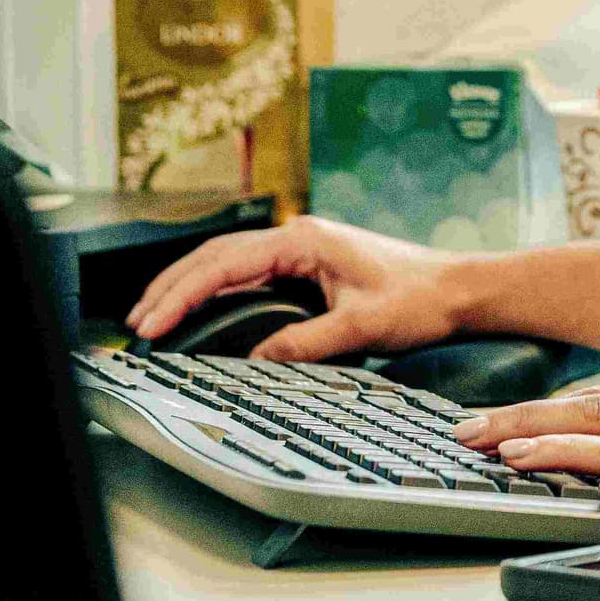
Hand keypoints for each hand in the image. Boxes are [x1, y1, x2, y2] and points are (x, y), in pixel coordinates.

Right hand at [125, 217, 465, 362]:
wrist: (459, 290)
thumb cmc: (421, 298)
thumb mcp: (362, 326)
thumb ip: (306, 344)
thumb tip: (256, 361)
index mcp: (304, 240)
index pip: (226, 263)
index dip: (184, 293)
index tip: (155, 320)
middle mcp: (298, 239)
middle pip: (217, 257)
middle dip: (173, 288)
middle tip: (140, 322)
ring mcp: (301, 251)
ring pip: (229, 264)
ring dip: (191, 288)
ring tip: (157, 316)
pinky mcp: (308, 268)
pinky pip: (249, 275)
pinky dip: (218, 292)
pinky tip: (201, 311)